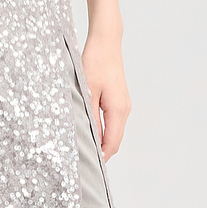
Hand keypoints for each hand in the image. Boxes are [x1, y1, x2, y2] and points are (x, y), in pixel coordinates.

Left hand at [80, 34, 131, 161]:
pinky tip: (90, 128)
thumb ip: (91, 117)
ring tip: (84, 145)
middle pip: (115, 141)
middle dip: (101, 152)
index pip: (112, 144)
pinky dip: (104, 130)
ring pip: (114, 131)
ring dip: (102, 140)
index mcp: (118, 110)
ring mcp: (124, 105)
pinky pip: (113, 122)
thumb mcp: (88, 91)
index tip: (87, 165)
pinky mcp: (120, 100)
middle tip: (82, 158)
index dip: (101, 157)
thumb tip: (92, 140)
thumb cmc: (95, 63)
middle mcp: (125, 110)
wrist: (106, 43)